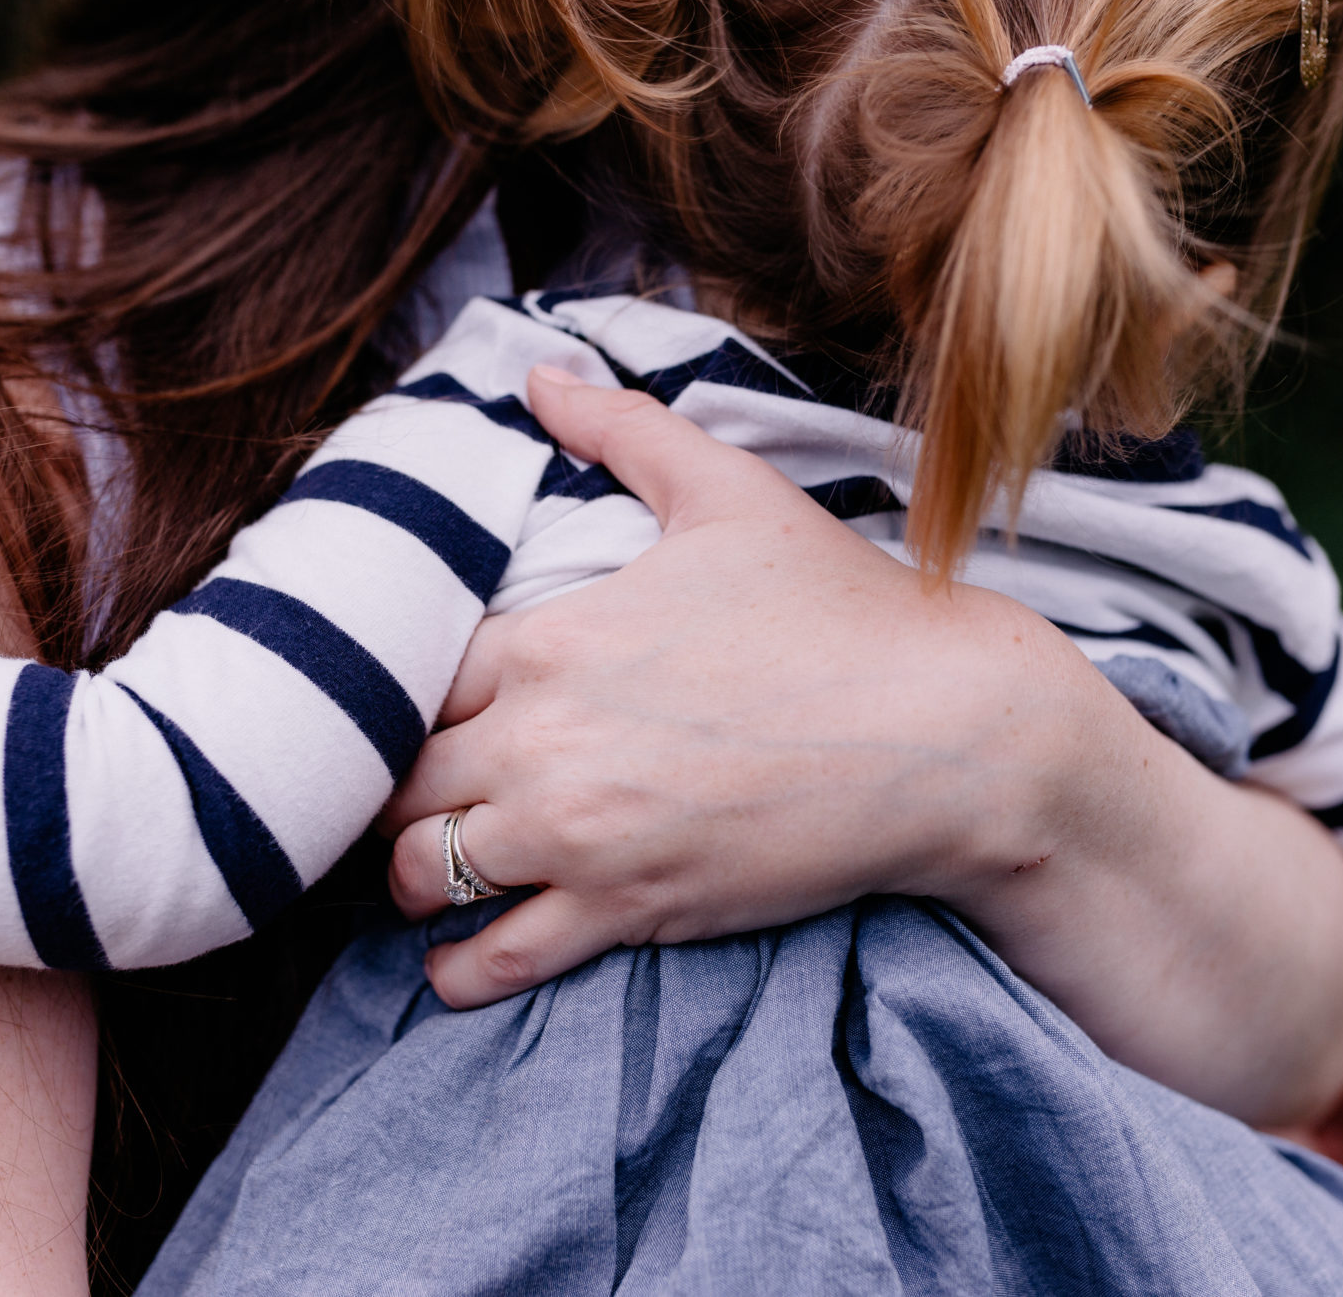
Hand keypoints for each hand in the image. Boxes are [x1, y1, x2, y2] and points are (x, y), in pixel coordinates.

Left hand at [380, 367, 1098, 1007]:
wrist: (947, 734)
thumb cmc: (841, 608)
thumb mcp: (727, 491)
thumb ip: (620, 428)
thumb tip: (537, 372)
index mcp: (549, 639)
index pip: (408, 676)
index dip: (404, 694)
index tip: (422, 707)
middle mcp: (541, 741)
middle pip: (396, 778)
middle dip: (395, 786)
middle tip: (420, 790)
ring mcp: (579, 835)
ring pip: (421, 872)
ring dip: (413, 873)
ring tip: (436, 866)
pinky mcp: (626, 911)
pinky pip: (496, 960)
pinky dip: (460, 969)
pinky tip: (455, 961)